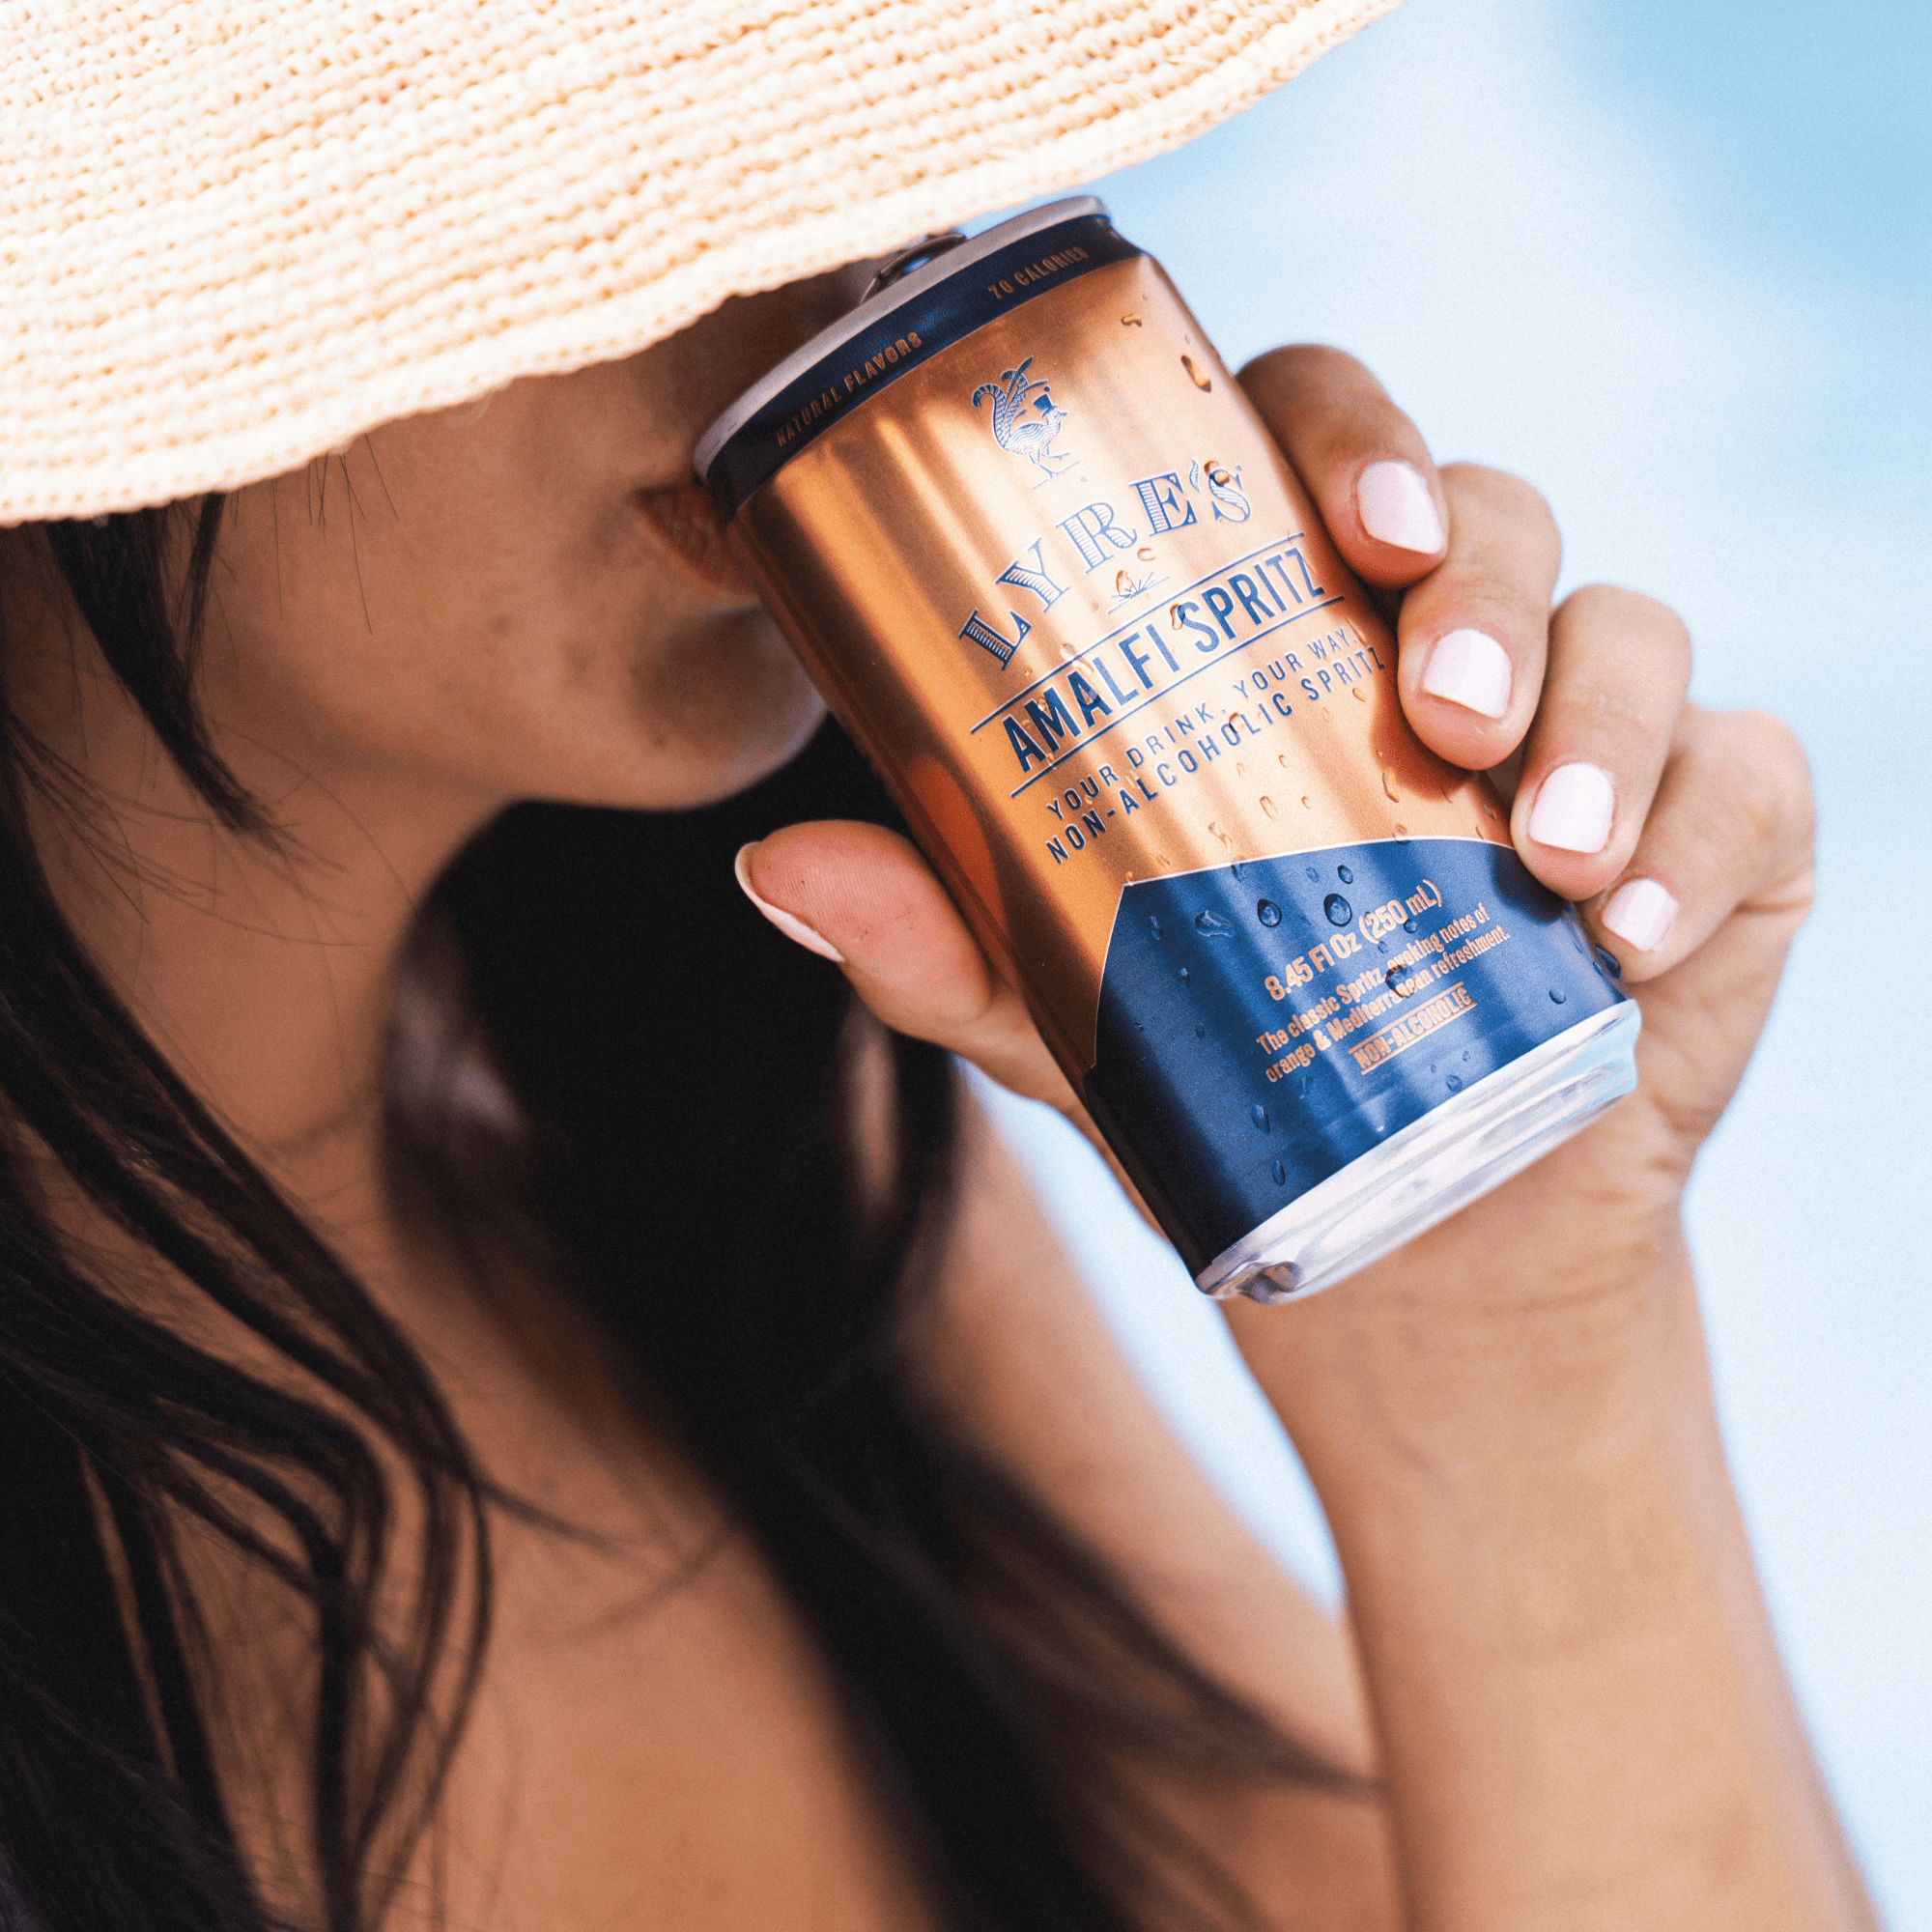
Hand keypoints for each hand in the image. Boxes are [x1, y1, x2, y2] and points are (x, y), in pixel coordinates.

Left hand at [735, 344, 1815, 1323]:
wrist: (1401, 1241)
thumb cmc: (1233, 1074)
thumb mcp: (1078, 1012)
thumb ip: (946, 940)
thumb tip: (772, 864)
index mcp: (1303, 641)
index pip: (1329, 459)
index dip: (1348, 439)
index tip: (1343, 522)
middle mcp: (1456, 653)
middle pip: (1493, 516)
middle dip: (1480, 581)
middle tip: (1434, 704)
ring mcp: (1599, 735)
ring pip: (1631, 629)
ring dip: (1596, 718)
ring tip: (1538, 852)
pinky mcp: (1720, 833)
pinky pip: (1748, 779)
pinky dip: (1703, 833)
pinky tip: (1631, 932)